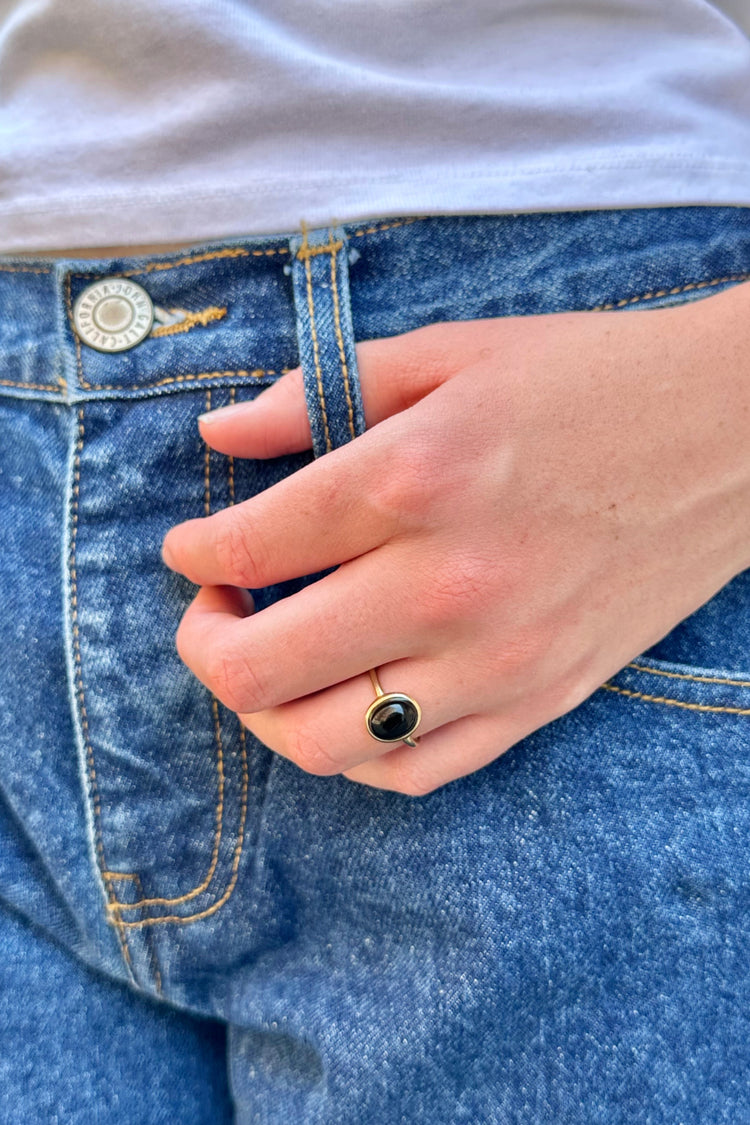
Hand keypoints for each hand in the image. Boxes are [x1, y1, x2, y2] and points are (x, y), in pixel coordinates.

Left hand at [161, 283, 749, 793]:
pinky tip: (345, 704)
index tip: (192, 546)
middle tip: (212, 606)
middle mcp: (446, 585)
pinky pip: (412, 771)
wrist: (731, 436)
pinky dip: (351, 753)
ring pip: (323, 743)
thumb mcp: (450, 356)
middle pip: (261, 666)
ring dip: (264, 709)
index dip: (195, 550)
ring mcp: (496, 660)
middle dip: (202, 642)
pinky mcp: (538, 702)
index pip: (250, 544)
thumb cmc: (591, 381)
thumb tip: (219, 432)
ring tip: (269, 662)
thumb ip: (319, 393)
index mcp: (414, 479)